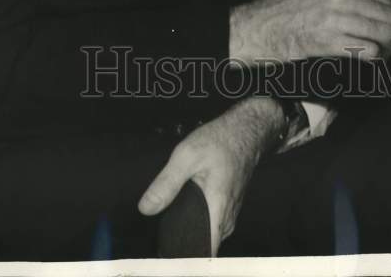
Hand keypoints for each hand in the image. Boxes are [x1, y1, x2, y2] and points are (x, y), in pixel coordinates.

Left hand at [138, 96, 284, 254]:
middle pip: (202, 246)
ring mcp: (229, 214)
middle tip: (163, 229)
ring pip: (207, 234)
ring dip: (189, 229)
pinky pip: (211, 224)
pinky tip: (186, 207)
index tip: (167, 255)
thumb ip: (166, 183)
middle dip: (181, 241)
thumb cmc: (220, 141)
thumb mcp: (186, 155)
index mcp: (217, 210)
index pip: (204, 254)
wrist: (244, 130)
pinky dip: (197, 220)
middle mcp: (226, 219)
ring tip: (171, 217)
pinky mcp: (227, 208)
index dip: (184, 258)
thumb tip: (146, 207)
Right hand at [229, 0, 390, 63]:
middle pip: (388, 16)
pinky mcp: (328, 42)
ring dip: (389, 48)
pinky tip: (370, 61)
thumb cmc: (289, 7)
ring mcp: (334, 19)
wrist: (260, 26)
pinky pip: (368, 50)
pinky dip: (375, 58)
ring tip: (385, 55)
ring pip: (383, 33)